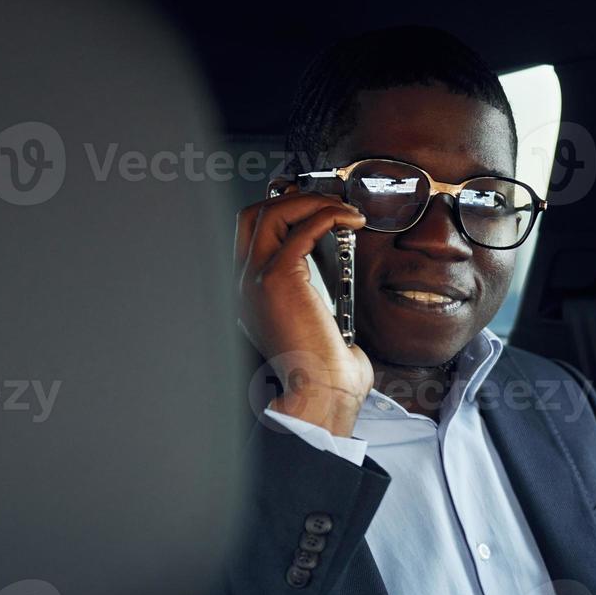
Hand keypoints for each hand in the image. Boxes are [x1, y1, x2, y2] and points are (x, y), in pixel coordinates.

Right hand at [235, 189, 372, 437]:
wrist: (318, 395)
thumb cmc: (324, 375)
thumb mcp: (316, 330)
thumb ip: (318, 304)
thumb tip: (340, 288)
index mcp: (249, 295)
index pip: (252, 236)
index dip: (281, 213)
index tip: (316, 208)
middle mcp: (244, 284)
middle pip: (254, 215)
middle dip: (293, 199)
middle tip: (330, 203)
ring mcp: (256, 279)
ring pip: (272, 212)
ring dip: (312, 202)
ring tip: (345, 210)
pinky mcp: (279, 279)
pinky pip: (302, 228)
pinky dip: (328, 215)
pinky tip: (351, 220)